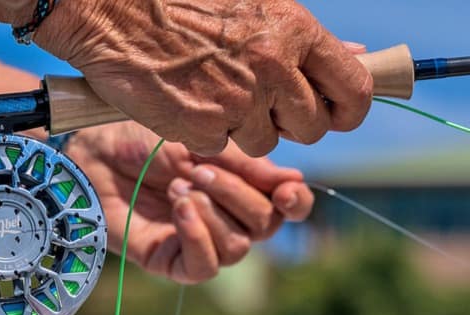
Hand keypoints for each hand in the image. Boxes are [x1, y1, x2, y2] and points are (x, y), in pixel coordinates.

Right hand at [26, 0, 372, 156]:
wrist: (112, 9)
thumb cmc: (183, 1)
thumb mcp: (256, 4)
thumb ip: (305, 39)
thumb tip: (357, 56)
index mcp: (294, 31)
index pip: (354, 88)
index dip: (348, 108)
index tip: (335, 112)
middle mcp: (274, 67)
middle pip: (313, 126)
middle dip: (292, 121)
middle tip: (263, 101)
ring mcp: (239, 101)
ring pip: (266, 142)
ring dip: (246, 126)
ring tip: (215, 89)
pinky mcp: (204, 127)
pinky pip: (223, 145)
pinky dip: (208, 130)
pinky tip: (189, 97)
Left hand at [63, 122, 313, 283]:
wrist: (91, 150)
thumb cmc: (143, 137)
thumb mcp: (201, 141)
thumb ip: (246, 164)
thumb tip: (294, 181)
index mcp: (241, 185)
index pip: (287, 206)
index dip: (294, 202)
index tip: (285, 189)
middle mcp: (227, 216)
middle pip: (264, 225)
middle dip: (237, 195)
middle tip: (199, 170)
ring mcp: (199, 240)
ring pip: (237, 247)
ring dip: (213, 212)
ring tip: (179, 186)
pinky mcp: (171, 261)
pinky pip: (205, 266)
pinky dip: (198, 236)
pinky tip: (180, 209)